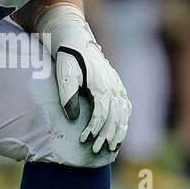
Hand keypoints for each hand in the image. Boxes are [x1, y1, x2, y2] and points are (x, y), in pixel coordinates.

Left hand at [36, 3, 129, 153]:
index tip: (84, 140)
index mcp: (101, 84)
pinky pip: (125, 106)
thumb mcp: (64, 75)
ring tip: (113, 147)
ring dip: (119, 131)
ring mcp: (117, 84)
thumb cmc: (67, 57)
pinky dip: (124, 120)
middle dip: (107, 135)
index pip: (102, 114)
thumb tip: (74, 118)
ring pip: (123, 113)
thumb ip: (68, 96)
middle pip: (115, 117)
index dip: (94, 129)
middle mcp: (113, 86)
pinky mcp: (116, 84)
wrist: (74, 38)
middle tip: (98, 150)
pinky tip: (120, 131)